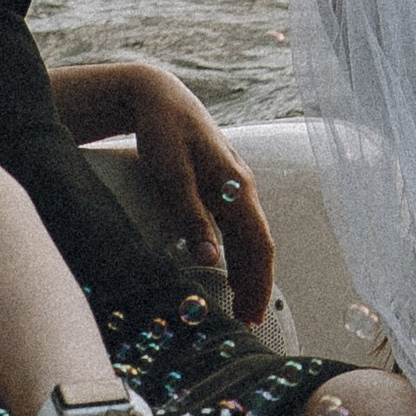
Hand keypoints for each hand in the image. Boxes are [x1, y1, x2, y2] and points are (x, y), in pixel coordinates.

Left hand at [125, 67, 275, 324]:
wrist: (157, 95)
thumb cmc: (162, 132)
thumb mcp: (171, 176)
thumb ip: (191, 217)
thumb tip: (209, 261)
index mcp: (236, 185)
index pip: (259, 243)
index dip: (259, 281)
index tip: (253, 314)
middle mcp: (241, 185)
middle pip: (259, 243)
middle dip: (257, 283)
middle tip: (249, 320)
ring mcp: (233, 183)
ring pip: (249, 234)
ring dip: (247, 269)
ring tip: (241, 302)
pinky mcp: (220, 182)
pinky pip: (237, 224)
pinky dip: (237, 250)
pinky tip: (226, 265)